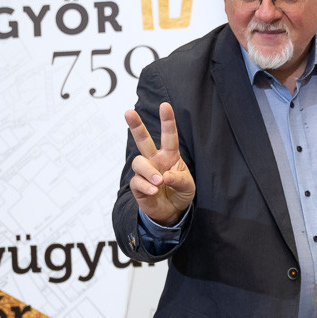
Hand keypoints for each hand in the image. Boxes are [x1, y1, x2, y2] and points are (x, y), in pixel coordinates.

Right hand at [126, 104, 195, 225]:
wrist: (172, 211)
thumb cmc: (180, 192)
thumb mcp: (188, 186)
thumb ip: (179, 179)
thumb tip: (164, 175)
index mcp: (170, 155)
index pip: (169, 136)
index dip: (167, 121)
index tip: (165, 105)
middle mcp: (155, 160)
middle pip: (143, 140)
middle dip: (136, 126)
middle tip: (128, 112)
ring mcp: (145, 172)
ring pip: (139, 162)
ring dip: (149, 171)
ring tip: (159, 181)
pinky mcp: (138, 185)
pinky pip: (137, 181)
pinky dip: (146, 186)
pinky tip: (154, 191)